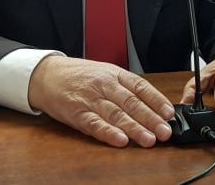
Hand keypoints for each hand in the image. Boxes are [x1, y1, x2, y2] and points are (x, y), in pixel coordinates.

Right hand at [28, 55, 174, 147]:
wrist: (46, 74)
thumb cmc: (78, 75)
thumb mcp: (104, 72)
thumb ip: (125, 88)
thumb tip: (152, 106)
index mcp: (113, 74)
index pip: (140, 86)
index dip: (156, 100)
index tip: (169, 113)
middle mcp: (104, 85)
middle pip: (131, 102)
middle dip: (150, 118)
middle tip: (164, 132)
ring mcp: (90, 99)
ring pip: (116, 114)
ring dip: (134, 128)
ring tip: (149, 139)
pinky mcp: (77, 113)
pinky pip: (95, 124)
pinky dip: (108, 133)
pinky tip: (120, 141)